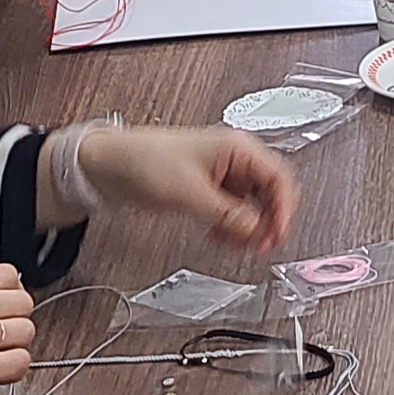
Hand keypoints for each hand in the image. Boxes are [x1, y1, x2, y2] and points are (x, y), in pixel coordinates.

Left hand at [82, 126, 299, 250]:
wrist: (109, 165)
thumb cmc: (144, 162)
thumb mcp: (191, 194)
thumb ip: (229, 215)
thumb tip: (257, 232)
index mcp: (237, 148)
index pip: (279, 178)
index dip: (284, 210)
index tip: (277, 236)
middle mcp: (235, 158)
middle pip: (271, 192)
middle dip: (268, 221)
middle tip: (260, 246)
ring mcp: (224, 173)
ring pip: (254, 204)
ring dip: (250, 227)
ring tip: (236, 244)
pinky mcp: (211, 187)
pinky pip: (235, 210)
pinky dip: (233, 226)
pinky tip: (220, 236)